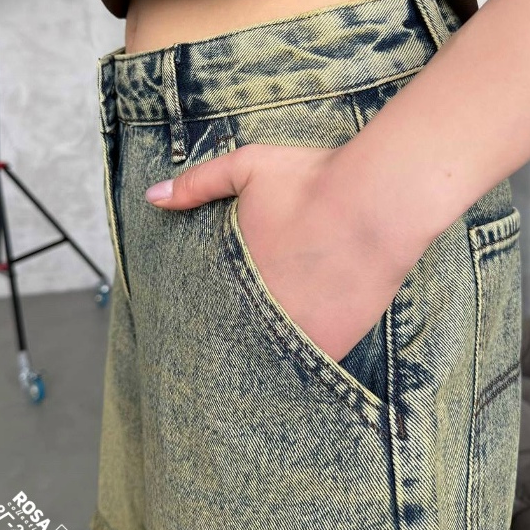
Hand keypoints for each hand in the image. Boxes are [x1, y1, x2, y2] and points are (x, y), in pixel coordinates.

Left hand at [144, 143, 424, 363]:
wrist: (378, 203)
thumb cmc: (314, 181)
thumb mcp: (248, 167)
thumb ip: (198, 183)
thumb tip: (151, 197)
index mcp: (233, 275)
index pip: (206, 308)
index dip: (210, 309)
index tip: (217, 306)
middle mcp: (257, 312)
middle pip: (237, 335)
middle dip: (239, 330)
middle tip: (246, 327)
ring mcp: (294, 333)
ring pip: (271, 352)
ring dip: (271, 345)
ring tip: (277, 340)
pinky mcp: (331, 346)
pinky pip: (310, 362)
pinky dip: (308, 354)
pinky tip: (309, 339)